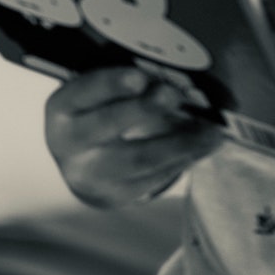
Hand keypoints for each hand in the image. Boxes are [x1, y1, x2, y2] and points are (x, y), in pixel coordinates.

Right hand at [44, 66, 221, 206]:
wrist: (82, 161)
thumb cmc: (100, 109)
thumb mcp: (102, 90)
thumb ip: (131, 81)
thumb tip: (177, 79)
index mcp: (63, 108)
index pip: (84, 92)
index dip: (111, 84)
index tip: (140, 77)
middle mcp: (69, 145)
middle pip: (108, 126)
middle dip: (144, 109)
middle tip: (174, 95)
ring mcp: (91, 176)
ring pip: (139, 159)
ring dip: (180, 142)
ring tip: (211, 130)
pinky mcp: (115, 196)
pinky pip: (154, 177)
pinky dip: (184, 159)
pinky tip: (205, 145)